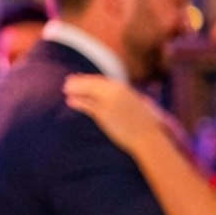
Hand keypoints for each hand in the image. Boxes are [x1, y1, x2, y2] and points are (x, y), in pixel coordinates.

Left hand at [62, 73, 178, 154]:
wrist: (148, 137)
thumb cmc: (150, 123)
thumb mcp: (143, 105)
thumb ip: (135, 98)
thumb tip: (138, 99)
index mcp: (124, 88)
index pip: (102, 80)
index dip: (90, 79)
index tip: (81, 78)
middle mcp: (114, 92)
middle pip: (92, 83)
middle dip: (79, 81)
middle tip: (69, 81)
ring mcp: (108, 103)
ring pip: (87, 93)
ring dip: (75, 89)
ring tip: (66, 89)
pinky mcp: (103, 115)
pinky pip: (87, 106)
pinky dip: (77, 102)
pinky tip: (70, 101)